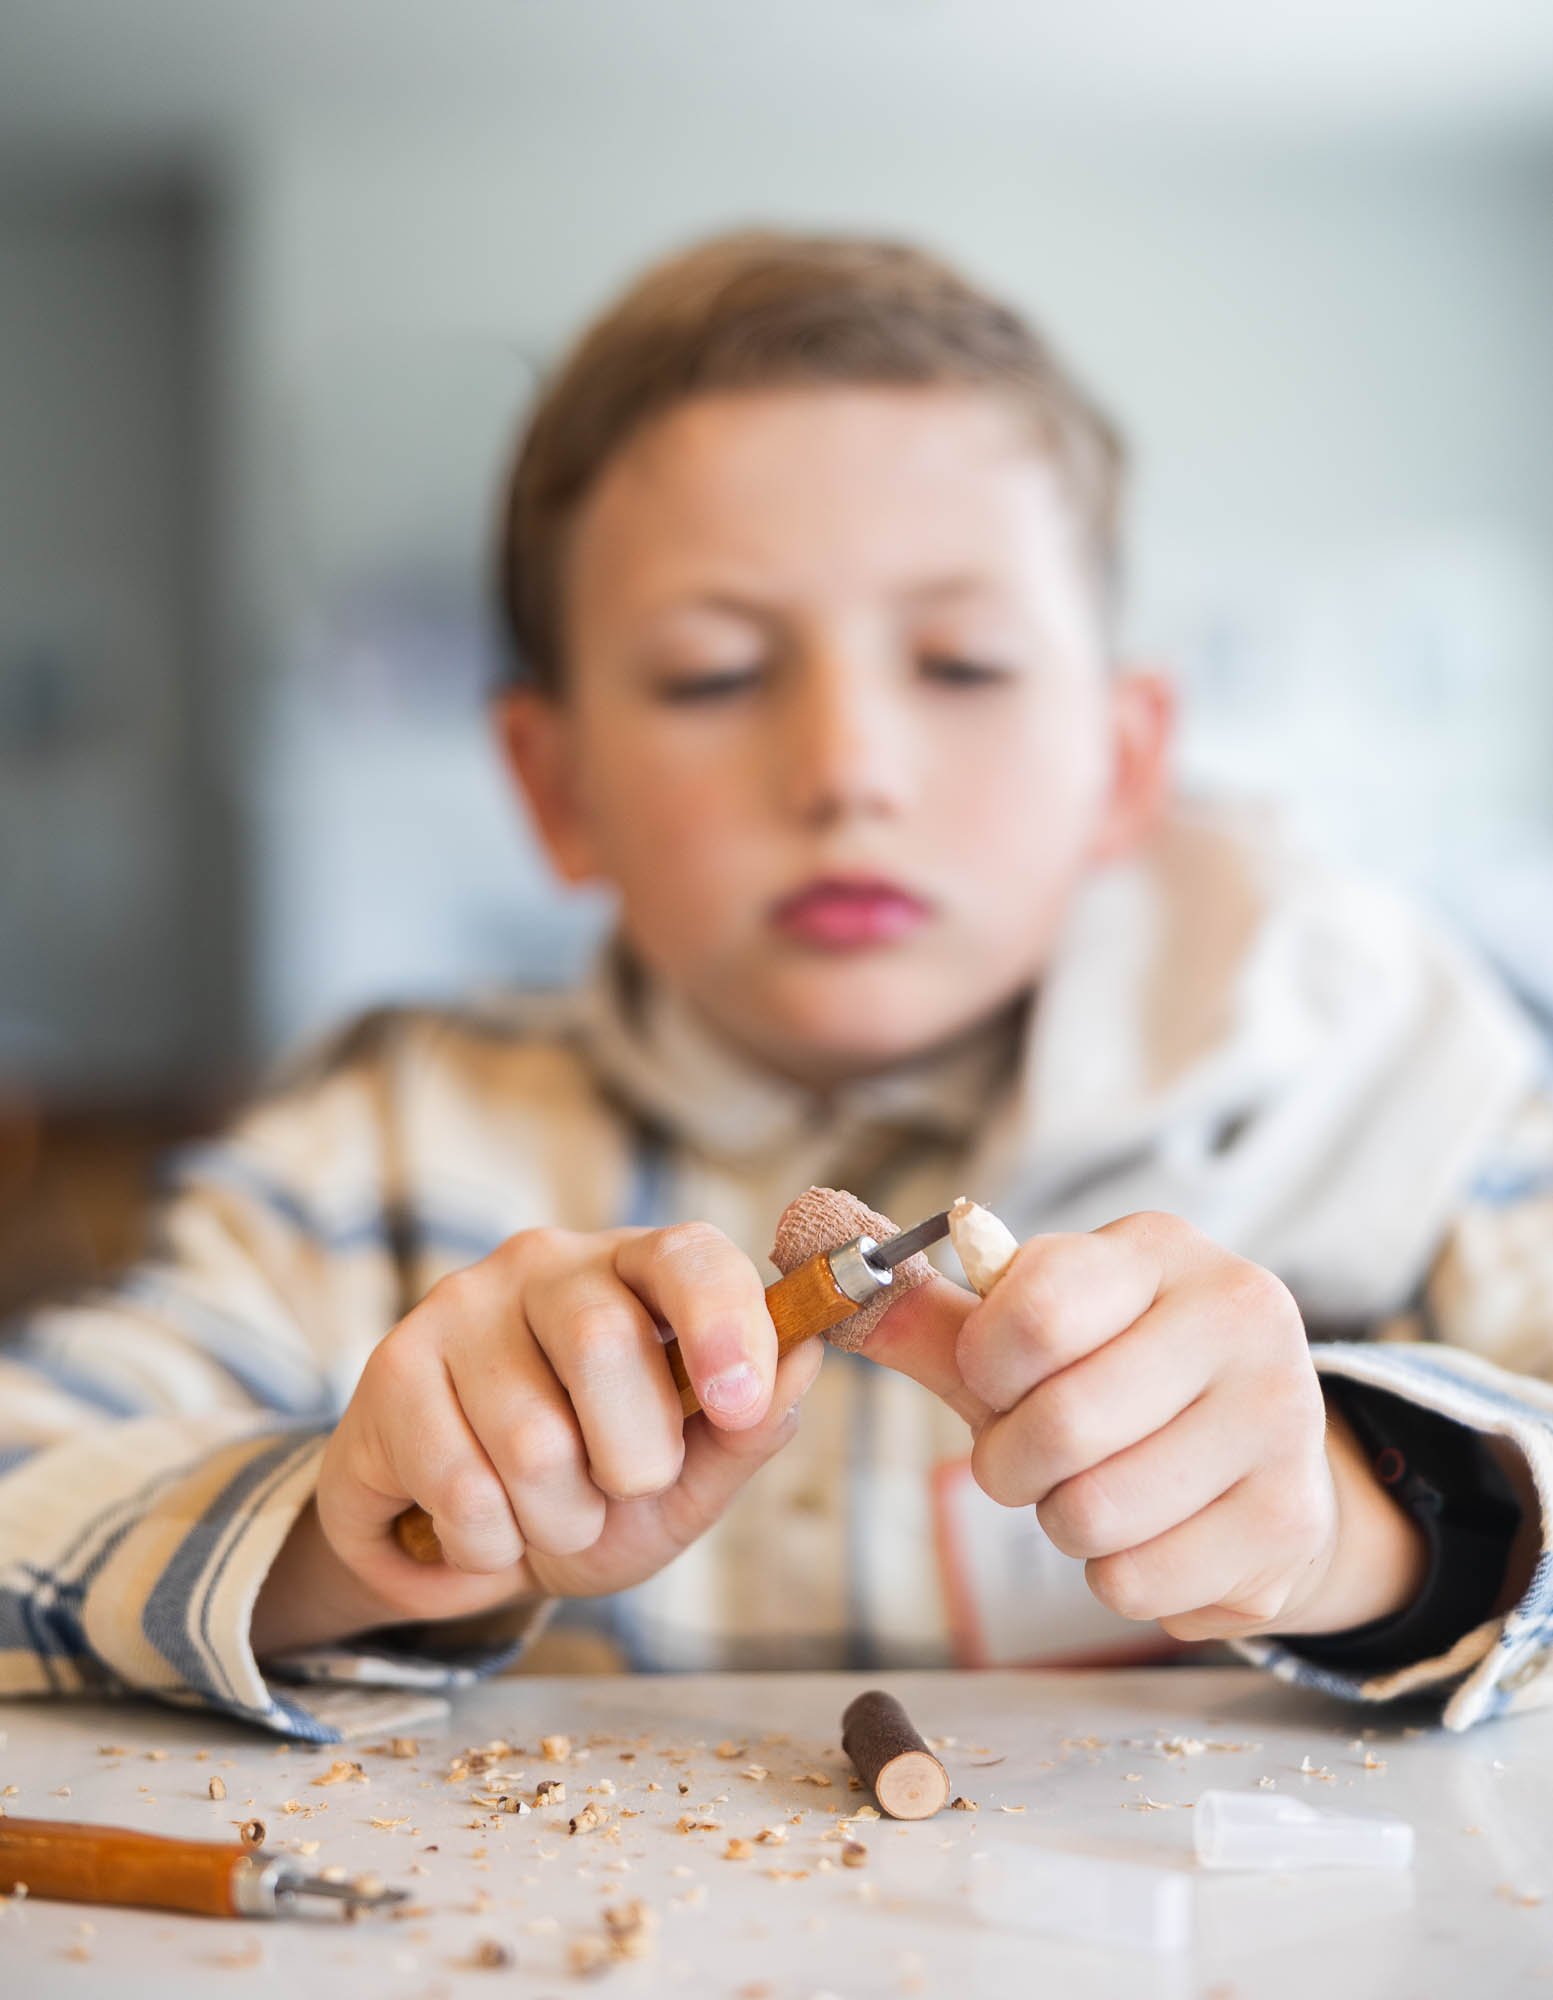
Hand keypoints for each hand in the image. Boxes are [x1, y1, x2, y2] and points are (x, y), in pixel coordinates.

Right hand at [252, 1225, 820, 1652]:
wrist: (470, 1547)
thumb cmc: (595, 1495)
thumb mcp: (688, 1480)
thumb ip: (749, 1428)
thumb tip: (805, 1357)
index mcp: (637, 1273)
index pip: (688, 1255)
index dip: (721, 1320)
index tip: (740, 1402)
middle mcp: (547, 1265)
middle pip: (604, 1341)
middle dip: (630, 1459)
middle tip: (618, 1491)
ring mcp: (461, 1306)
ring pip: (529, 1434)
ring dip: (555, 1518)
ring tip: (547, 1513)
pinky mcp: (392, 1366)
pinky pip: (459, 1483)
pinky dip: (488, 1541)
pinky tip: (480, 1524)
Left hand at [859, 1211, 1426, 1642]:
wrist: (1264, 1452)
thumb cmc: (1119, 1376)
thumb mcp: (1031, 1332)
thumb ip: (929, 1320)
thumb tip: (822, 1286)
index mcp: (1160, 1251)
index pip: (1029, 1312)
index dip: (985, 1368)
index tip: (998, 1377)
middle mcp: (1239, 1316)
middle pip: (1057, 1427)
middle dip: (1012, 1461)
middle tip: (1034, 1454)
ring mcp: (1279, 1419)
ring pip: (1092, 1515)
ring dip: (1063, 1520)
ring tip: (1099, 1484)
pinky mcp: (1288, 1523)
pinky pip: (1137, 1583)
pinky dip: (1115, 1575)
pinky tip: (1154, 1530)